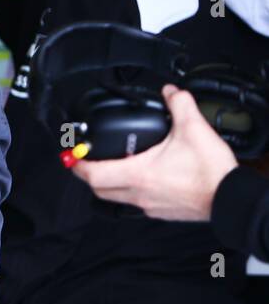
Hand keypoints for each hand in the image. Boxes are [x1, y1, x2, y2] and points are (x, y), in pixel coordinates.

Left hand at [71, 84, 238, 220]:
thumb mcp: (193, 129)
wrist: (232, 199)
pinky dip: (130, 191)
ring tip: (110, 167)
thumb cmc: (212, 172)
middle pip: (99, 189)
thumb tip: (170, 92)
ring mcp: (150, 205)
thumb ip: (178, 105)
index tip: (72, 155)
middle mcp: (139, 194)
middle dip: (88, 175)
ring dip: (109, 184)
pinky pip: (136, 204)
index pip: (93, 174)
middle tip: (85, 161)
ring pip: (117, 198)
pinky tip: (140, 179)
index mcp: (138, 174)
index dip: (78, 164)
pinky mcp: (163, 212)